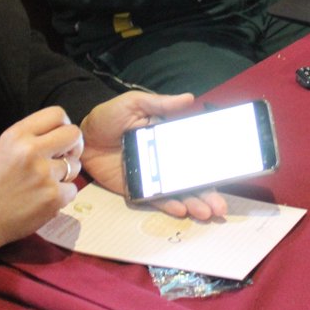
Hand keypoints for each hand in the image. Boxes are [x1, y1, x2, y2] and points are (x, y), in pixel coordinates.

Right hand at [0, 106, 83, 260]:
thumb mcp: (5, 147)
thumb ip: (31, 137)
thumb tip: (62, 134)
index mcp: (18, 134)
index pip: (57, 114)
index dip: (64, 125)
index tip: (60, 138)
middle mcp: (32, 150)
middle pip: (74, 134)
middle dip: (74, 145)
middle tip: (66, 156)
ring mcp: (45, 174)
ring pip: (75, 165)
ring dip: (66, 174)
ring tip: (47, 182)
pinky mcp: (54, 196)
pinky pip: (73, 189)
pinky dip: (63, 195)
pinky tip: (45, 199)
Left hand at [80, 91, 228, 220]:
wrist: (81, 137)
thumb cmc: (108, 117)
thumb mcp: (134, 104)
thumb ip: (160, 104)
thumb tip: (189, 98)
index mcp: (167, 138)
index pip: (195, 152)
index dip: (211, 164)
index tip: (228, 172)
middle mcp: (163, 160)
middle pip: (191, 178)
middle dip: (208, 193)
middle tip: (220, 206)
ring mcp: (151, 176)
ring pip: (177, 192)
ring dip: (193, 203)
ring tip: (206, 212)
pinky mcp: (136, 189)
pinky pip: (155, 200)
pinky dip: (169, 205)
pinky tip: (181, 209)